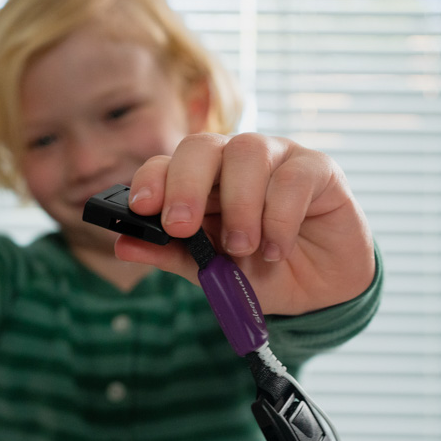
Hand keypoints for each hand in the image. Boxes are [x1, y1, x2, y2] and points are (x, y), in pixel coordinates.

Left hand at [116, 133, 374, 315]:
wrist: (316, 294)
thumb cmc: (258, 272)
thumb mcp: (209, 271)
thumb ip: (169, 254)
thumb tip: (122, 245)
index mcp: (202, 179)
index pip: (167, 162)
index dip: (152, 179)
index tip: (141, 209)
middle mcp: (235, 160)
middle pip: (202, 146)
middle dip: (185, 185)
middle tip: (180, 227)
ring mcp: (277, 157)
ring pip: (249, 153)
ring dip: (239, 205)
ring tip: (242, 248)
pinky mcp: (318, 168)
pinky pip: (293, 178)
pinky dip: (280, 218)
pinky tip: (276, 250)